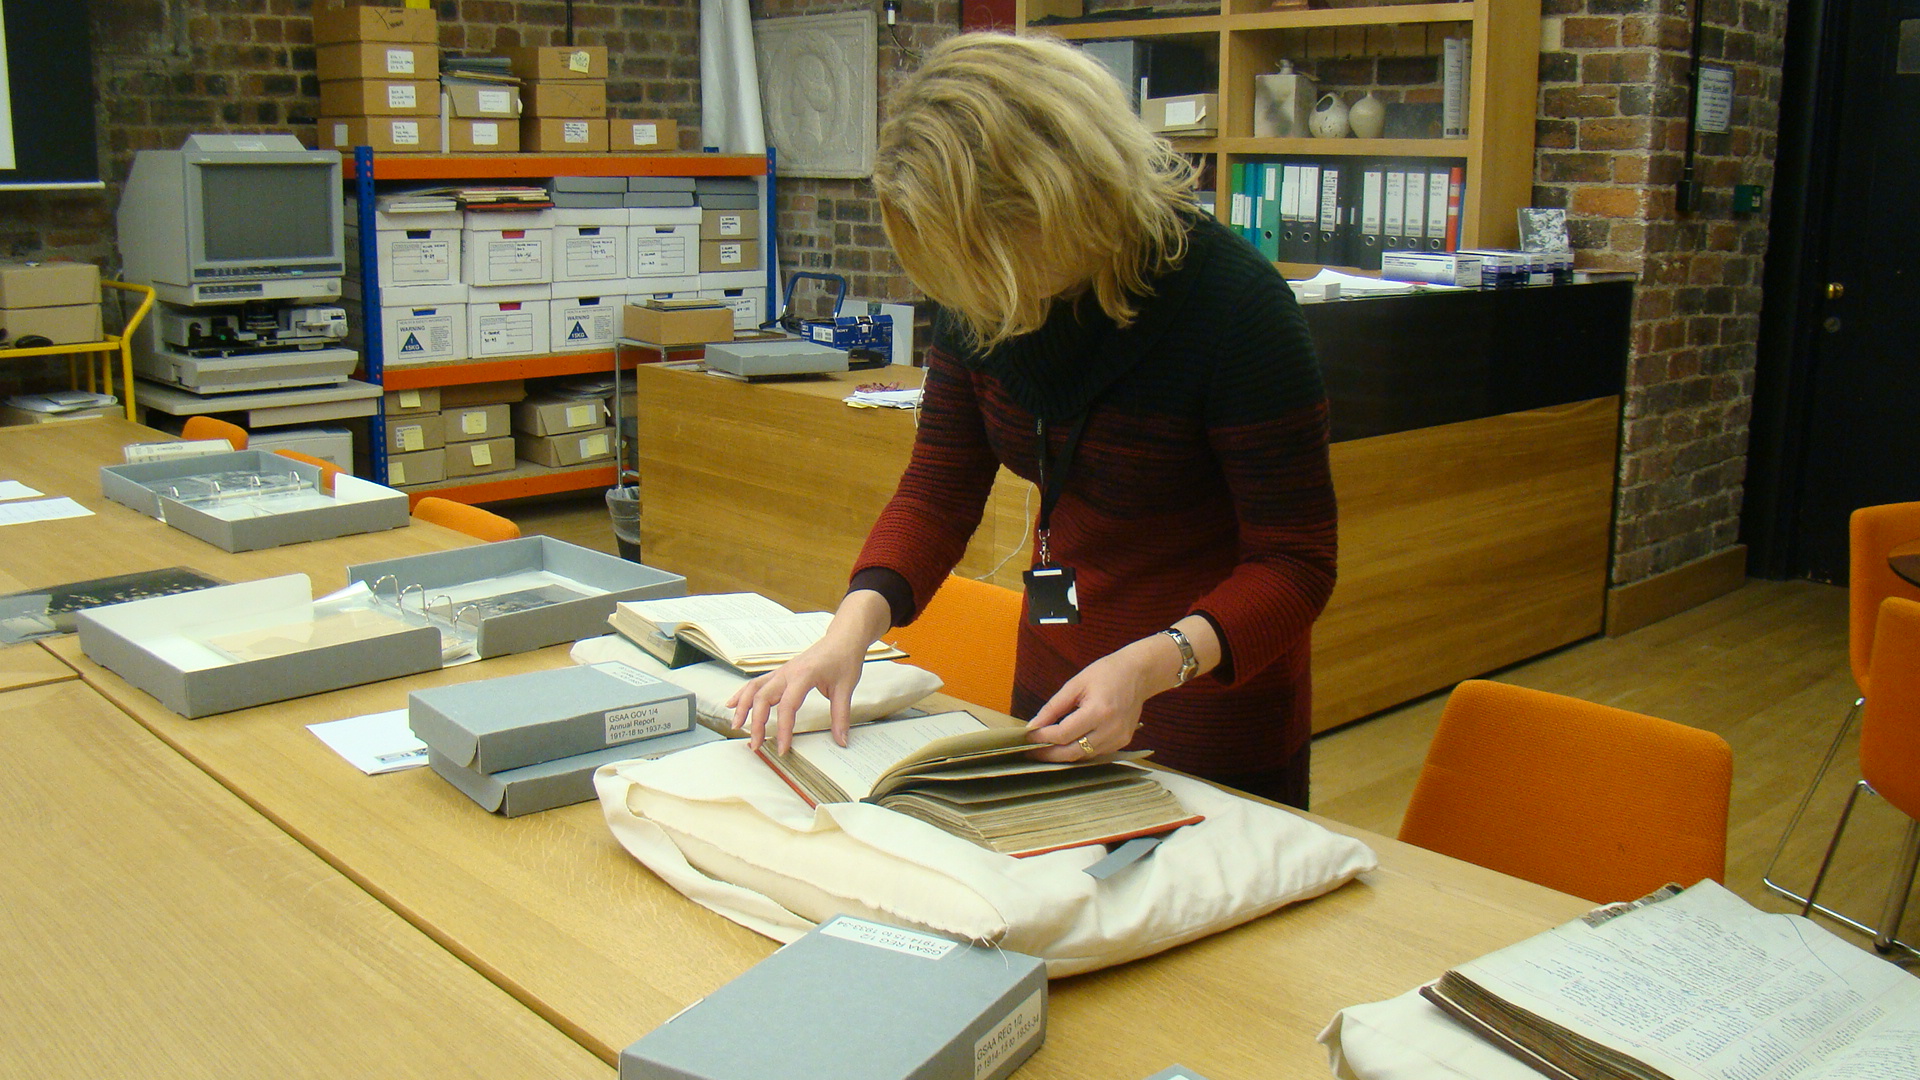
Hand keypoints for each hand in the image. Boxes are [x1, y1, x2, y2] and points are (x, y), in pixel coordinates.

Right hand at [725, 590, 891, 753]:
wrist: (842, 639)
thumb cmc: (843, 659)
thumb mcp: (845, 689)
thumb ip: (841, 716)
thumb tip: (841, 740)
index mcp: (803, 675)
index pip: (787, 706)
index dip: (783, 729)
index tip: (782, 748)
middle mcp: (787, 673)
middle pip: (763, 698)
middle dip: (756, 723)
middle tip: (756, 744)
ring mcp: (781, 672)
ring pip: (754, 688)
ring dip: (743, 707)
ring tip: (737, 726)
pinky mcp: (780, 673)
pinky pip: (756, 683)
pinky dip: (743, 694)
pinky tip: (732, 704)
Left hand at [1023, 640, 1160, 761]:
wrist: (1139, 674)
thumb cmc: (1107, 673)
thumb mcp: (1075, 684)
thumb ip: (1053, 707)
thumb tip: (1034, 725)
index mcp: (1098, 711)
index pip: (1063, 734)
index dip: (1042, 737)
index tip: (1027, 736)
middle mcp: (1111, 730)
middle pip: (1072, 752)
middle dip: (1048, 754)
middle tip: (1030, 751)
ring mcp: (1119, 739)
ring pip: (1083, 756)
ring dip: (1062, 754)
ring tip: (1044, 749)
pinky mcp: (1122, 742)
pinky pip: (1094, 753)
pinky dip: (1078, 750)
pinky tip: (1066, 744)